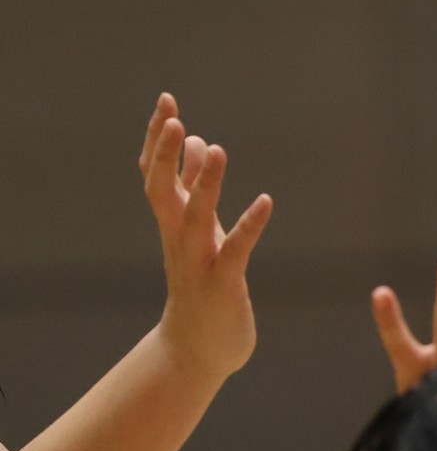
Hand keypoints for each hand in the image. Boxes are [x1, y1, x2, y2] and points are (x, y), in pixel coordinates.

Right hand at [139, 94, 272, 379]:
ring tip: (218, 148)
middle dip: (165, 155)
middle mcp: (179, 237)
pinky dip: (248, 225)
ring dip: (206, 183)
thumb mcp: (199, 230)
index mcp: (173, 222)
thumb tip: (200, 142)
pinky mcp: (223, 283)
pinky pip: (235, 251)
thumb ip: (196, 188)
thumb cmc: (201, 282)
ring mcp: (198, 261)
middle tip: (173, 118)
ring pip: (195, 217)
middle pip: (161, 190)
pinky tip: (266, 201)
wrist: (197, 349)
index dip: (158, 140)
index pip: (156, 174)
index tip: (167, 101)